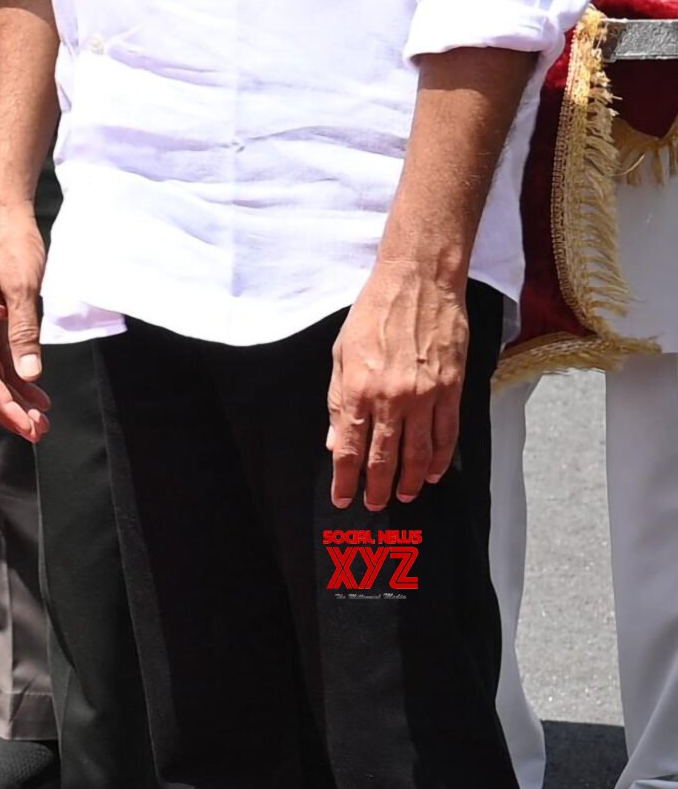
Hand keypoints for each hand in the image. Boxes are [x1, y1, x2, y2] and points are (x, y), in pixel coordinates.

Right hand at [0, 198, 51, 439]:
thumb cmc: (11, 246)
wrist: (3, 215)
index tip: (30, 427)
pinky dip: (17, 377)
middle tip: (38, 432)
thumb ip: (24, 333)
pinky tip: (35, 388)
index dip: (7, 407)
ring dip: (15, 397)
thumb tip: (30, 375)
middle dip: (9, 410)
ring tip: (41, 418)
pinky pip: (0, 356)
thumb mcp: (23, 289)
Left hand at [327, 258, 469, 510]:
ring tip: (401, 495)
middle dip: (377, 487)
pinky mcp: (452, 390)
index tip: (343, 498)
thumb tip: (336, 441)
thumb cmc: (373, 314)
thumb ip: (338, 400)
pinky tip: (431, 473)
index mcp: (358, 388)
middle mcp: (392, 398)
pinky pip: (447, 435)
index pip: (350, 448)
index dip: (346, 479)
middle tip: (373, 505)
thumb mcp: (341, 353)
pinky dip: (439, 459)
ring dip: (409, 480)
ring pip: (418, 453)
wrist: (418, 283)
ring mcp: (426, 396)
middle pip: (384, 457)